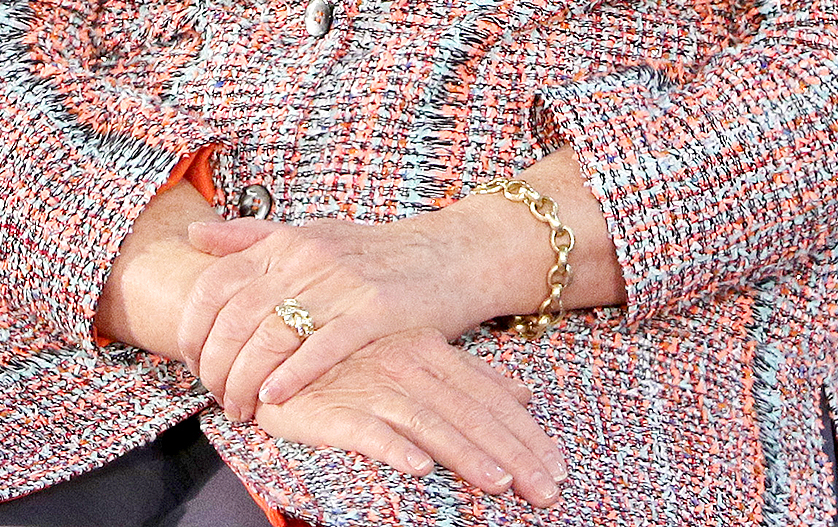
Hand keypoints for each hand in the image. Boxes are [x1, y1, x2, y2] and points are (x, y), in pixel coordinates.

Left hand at [179, 207, 528, 421]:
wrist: (448, 254)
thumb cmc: (375, 252)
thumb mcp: (312, 233)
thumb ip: (253, 239)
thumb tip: (193, 235)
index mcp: (288, 241)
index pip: (217, 282)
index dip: (194, 327)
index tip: (191, 360)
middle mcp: (308, 258)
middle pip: (237, 316)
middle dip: (216, 365)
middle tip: (216, 395)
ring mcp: (341, 283)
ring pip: (273, 335)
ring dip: (247, 379)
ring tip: (241, 407)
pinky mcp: (376, 310)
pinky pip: (324, 345)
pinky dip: (293, 372)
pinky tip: (274, 395)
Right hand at [252, 327, 566, 509]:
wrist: (281, 346)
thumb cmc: (352, 356)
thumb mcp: (415, 355)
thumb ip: (467, 372)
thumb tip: (522, 392)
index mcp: (430, 350)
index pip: (487, 395)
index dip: (525, 432)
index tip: (556, 466)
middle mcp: (407, 364)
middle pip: (469, 412)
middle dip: (513, 453)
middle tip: (546, 490)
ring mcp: (372, 385)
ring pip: (429, 421)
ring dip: (466, 454)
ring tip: (499, 483)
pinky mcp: (335, 408)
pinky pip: (368, 430)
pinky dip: (394, 447)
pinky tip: (418, 468)